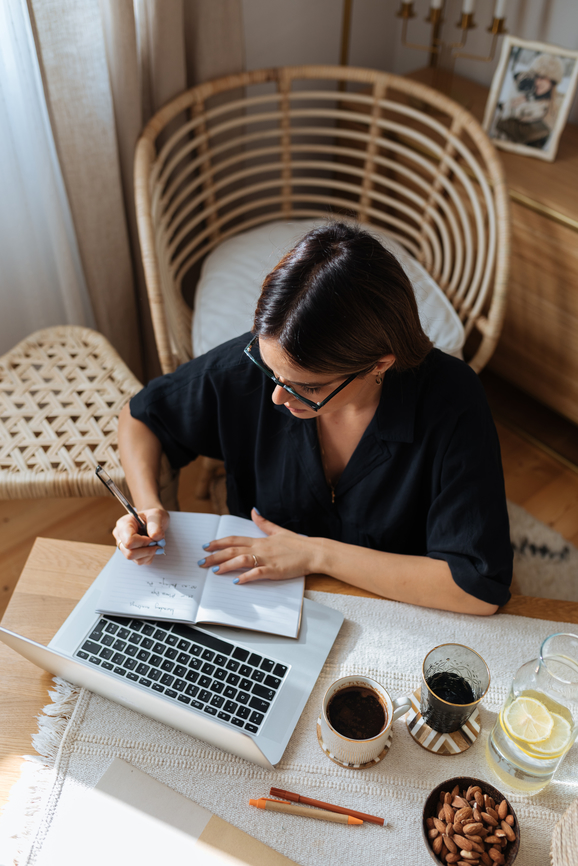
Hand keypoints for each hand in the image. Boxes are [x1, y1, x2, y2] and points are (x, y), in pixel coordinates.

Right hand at [113, 507, 169, 565]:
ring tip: (156, 543)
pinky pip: (139, 561)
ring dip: (149, 554)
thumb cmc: (153, 516)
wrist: (154, 520)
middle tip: (159, 543)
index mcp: (123, 524)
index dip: (144, 543)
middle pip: (129, 553)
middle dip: (147, 550)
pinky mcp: (130, 553)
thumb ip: (156, 526)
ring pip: (135, 559)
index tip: (153, 538)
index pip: (129, 541)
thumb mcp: (157, 515)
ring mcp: (124, 546)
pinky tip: (152, 547)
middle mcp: (120, 536)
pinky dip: (149, 556)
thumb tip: (156, 538)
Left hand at [199, 509, 314, 583]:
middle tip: (201, 562)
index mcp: (260, 540)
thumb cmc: (297, 544)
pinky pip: (257, 573)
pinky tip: (237, 581)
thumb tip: (254, 511)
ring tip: (214, 571)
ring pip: (241, 560)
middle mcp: (260, 548)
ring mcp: (267, 559)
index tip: (206, 546)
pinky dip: (246, 577)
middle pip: (232, 550)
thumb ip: (264, 523)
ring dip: (226, 566)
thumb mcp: (278, 531)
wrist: (313, 552)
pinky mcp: (274, 570)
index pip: (234, 540)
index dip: (219, 542)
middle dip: (215, 556)